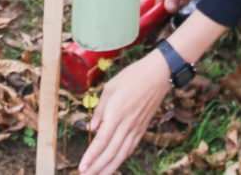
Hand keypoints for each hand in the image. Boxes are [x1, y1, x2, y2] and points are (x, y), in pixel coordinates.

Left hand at [81, 48, 171, 174]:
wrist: (158, 75)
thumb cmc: (132, 76)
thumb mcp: (110, 88)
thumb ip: (99, 110)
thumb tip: (91, 128)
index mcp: (116, 114)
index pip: (101, 141)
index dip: (91, 156)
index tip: (82, 167)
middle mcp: (126, 125)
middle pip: (110, 152)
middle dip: (97, 168)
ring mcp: (136, 128)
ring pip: (121, 154)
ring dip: (109, 168)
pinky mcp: (142, 129)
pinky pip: (130, 148)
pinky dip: (122, 159)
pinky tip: (115, 164)